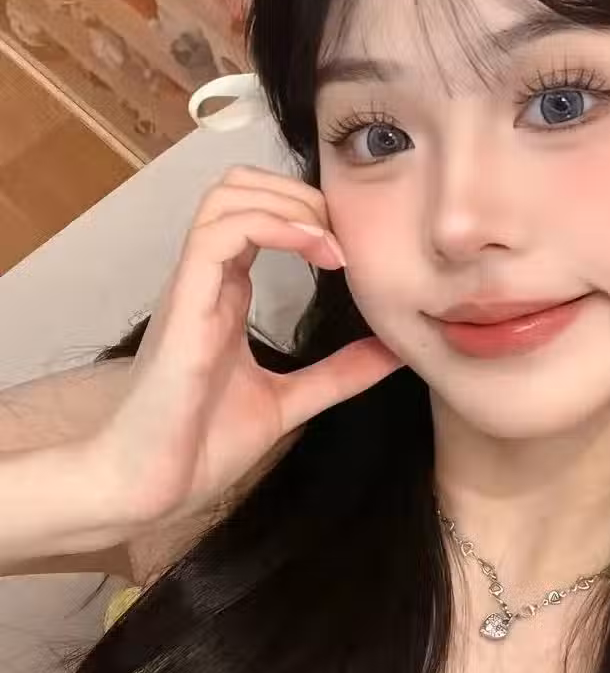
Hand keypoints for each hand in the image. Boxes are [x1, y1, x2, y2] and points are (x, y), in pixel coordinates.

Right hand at [92, 166, 401, 531]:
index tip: (354, 250)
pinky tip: (316, 251)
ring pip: (228, 194)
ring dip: (290, 203)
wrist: (152, 487)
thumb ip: (339, 373)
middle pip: (241, 185)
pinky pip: (221, 231)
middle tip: (343, 236)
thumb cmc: (202, 446)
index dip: (310, 213)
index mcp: (227, 293)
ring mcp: (194, 286)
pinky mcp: (185, 302)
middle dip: (301, 193)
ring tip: (331, 244)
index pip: (261, 214)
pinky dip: (274, 225)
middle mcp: (208, 279)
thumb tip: (394, 350)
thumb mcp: (291, 401)